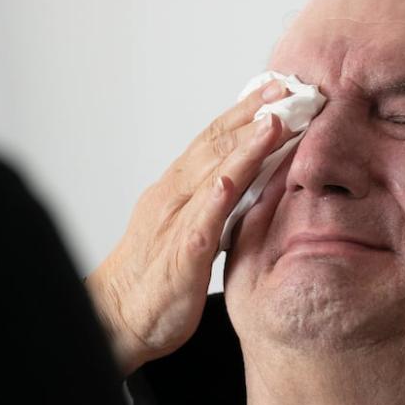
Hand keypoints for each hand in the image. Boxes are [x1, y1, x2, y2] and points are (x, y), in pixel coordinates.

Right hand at [86, 79, 291, 375]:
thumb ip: (216, 201)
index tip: (276, 89)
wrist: (118, 317)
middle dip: (252, 114)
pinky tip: (232, 180)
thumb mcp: (191, 227)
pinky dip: (214, 198)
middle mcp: (174, 195)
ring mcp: (174, 222)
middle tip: (286, 88)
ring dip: (242, 145)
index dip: (245, 112)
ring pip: (210, 174)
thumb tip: (249, 180)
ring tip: (272, 121)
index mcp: (177, 188)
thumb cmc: (155, 276)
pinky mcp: (179, 255)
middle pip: (215, 145)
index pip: (214, 139)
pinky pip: (197, 222)